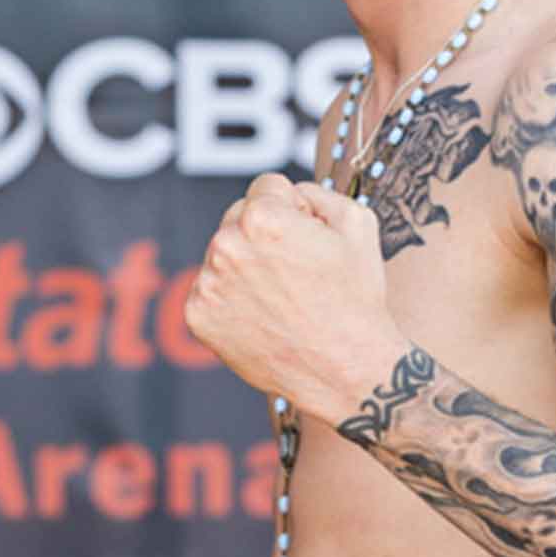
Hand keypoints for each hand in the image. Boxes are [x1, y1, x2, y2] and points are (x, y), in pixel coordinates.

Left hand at [182, 175, 408, 423]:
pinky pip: (211, 289)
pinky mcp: (197, 315)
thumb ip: (318, 193)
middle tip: (296, 271)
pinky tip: (263, 316)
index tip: (308, 237)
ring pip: (223, 253)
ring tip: (281, 297)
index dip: (294, 209)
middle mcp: (226, 246)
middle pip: (239, 217)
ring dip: (245, 265)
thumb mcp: (358, 224)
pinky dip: (231, 299)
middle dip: (263, 234)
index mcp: (262, 218)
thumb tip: (292, 193)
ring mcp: (207, 283)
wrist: (343, 370)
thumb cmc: (355, 300)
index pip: (267, 187)